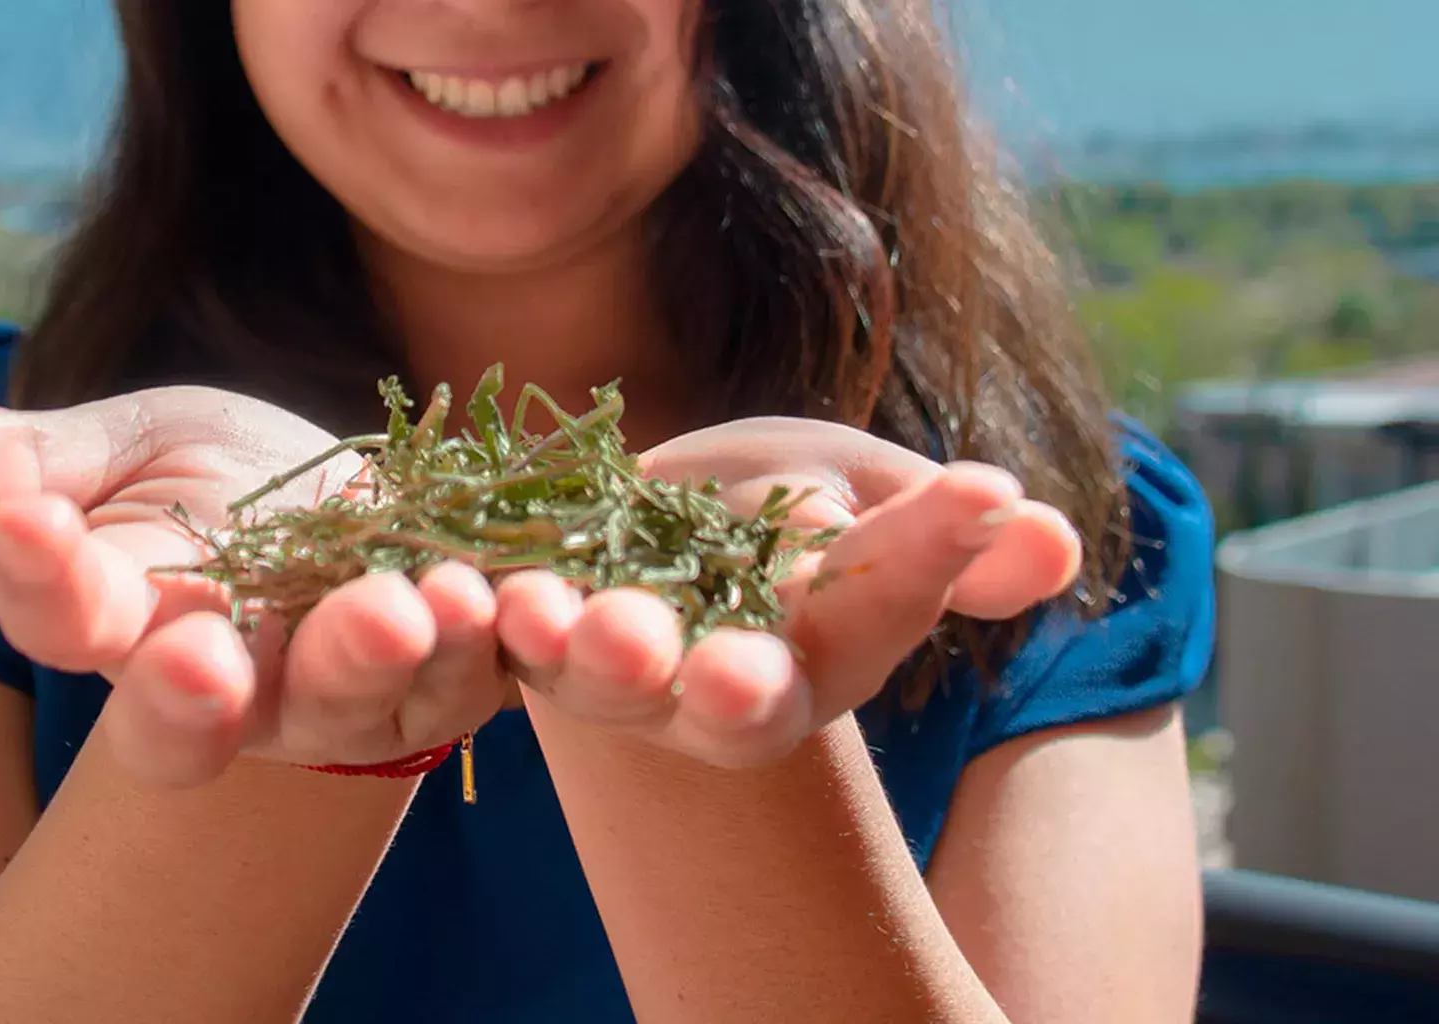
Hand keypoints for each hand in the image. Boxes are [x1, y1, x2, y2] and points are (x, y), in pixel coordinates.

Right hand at [0, 387, 525, 786]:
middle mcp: (228, 686)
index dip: (45, 585)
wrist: (348, 496)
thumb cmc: (203, 479)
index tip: (27, 524)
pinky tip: (477, 591)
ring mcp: (339, 692)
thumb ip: (20, 466)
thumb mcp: (113, 450)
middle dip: (191, 690)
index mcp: (124, 626)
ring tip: (390, 605)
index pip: (67, 624)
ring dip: (362, 657)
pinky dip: (474, 638)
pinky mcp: (447, 675)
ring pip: (341, 699)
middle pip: (195, 714)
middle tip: (197, 652)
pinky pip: (464, 672)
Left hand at [491, 416, 1082, 768]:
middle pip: (738, 704)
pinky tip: (492, 589)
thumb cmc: (791, 515)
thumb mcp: (875, 506)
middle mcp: (722, 693)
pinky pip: (507, 636)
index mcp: (831, 658)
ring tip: (579, 618)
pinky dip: (499, 617)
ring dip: (594, 655)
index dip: (929, 557)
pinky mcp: (526, 635)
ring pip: (606, 680)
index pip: (885, 610)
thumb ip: (948, 539)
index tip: (977, 491)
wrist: (657, 522)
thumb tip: (1050, 540)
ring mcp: (614, 673)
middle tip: (741, 677)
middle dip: (740, 688)